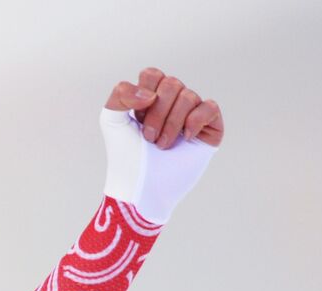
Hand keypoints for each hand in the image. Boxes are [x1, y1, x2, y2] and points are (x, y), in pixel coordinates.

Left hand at [105, 67, 222, 148]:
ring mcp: (193, 113)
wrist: (140, 185)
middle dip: (156, 114)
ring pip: (189, 96)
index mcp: (151, 96)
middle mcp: (173, 102)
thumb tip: (152, 94)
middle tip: (148, 138)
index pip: (153, 75)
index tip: (137, 120)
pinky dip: (194, 122)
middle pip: (172, 84)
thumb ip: (121, 94)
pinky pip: (209, 107)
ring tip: (162, 145)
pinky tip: (184, 139)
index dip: (143, 96)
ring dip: (171, 124)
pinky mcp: (210, 127)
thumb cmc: (125, 155)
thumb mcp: (112, 120)